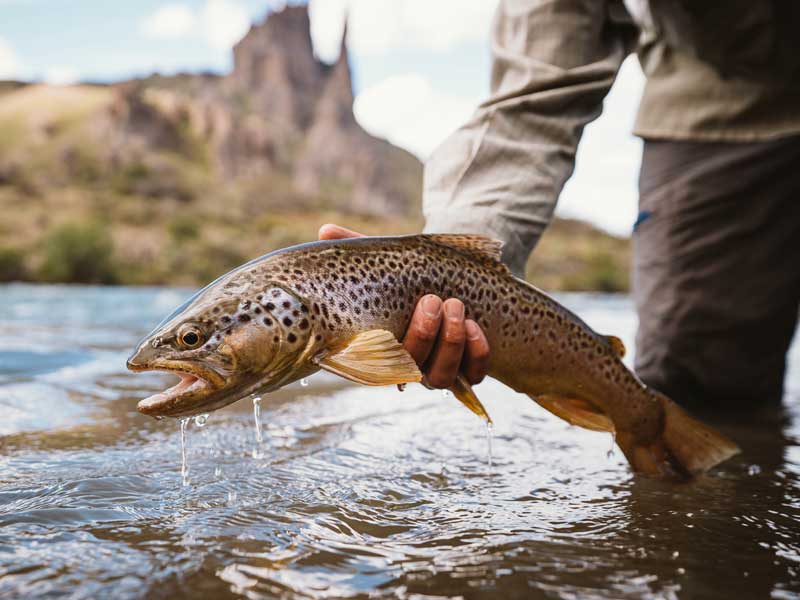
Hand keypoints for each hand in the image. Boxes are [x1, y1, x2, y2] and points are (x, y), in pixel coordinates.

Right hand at [318, 224, 490, 387]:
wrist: (452, 281)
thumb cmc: (411, 276)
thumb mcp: (387, 261)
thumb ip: (357, 249)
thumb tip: (326, 231)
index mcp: (382, 345)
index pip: (376, 363)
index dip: (384, 352)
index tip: (390, 320)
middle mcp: (410, 364)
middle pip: (413, 369)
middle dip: (424, 336)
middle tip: (433, 301)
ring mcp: (440, 369)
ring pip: (441, 376)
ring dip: (450, 343)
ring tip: (455, 305)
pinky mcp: (470, 368)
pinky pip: (474, 373)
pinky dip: (476, 353)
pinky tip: (475, 326)